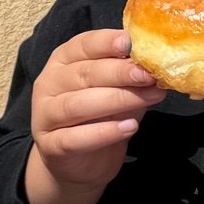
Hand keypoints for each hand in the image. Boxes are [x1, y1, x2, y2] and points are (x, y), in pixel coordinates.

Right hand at [25, 29, 164, 203]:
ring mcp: (45, 115)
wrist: (83, 161)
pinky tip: (129, 128)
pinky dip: (104, 132)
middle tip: (149, 75)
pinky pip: (74, 138)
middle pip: (83, 75)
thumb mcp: (119, 88)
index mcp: (63, 62)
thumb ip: (131, 75)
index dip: (105, 42)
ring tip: (150, 99)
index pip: (82, 46)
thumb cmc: (102, 115)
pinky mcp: (49, 145)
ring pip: (76, 105)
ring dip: (117, 100)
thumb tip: (159, 63)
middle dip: (119, 72)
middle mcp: (49, 85)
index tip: (131, 43)